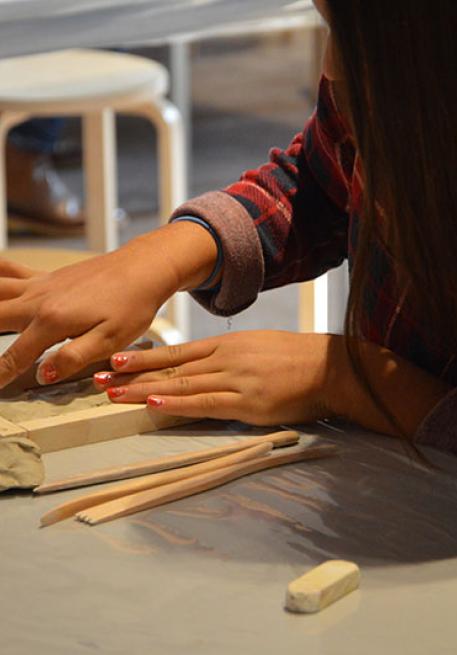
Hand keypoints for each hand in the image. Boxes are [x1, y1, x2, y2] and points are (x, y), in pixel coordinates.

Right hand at [0, 236, 179, 387]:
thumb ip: (75, 356)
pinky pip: (7, 270)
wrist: (142, 268)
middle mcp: (38, 300)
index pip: (16, 355)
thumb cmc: (132, 305)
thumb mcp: (112, 339)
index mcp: (54, 321)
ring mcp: (39, 285)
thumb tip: (43, 373)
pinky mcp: (44, 276)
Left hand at [94, 330, 338, 425]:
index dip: (142, 358)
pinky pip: (206, 403)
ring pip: (180, 384)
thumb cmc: (293, 358)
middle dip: (131, 374)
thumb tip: (198, 367)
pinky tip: (155, 404)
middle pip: (169, 367)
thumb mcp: (255, 347)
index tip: (113, 361)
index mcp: (225, 345)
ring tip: (112, 394)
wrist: (328, 367)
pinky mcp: (247, 402)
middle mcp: (223, 359)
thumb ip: (226, 357)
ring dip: (143, 390)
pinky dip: (178, 404)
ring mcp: (234, 379)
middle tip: (97, 378)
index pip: (174, 352)